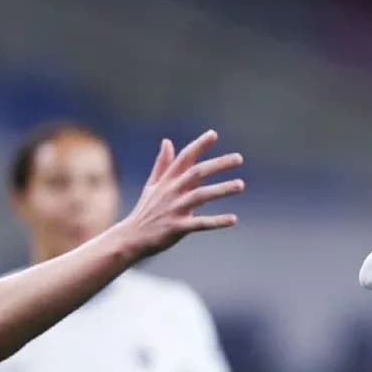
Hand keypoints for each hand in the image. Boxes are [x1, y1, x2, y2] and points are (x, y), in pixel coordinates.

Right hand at [122, 131, 243, 257]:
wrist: (131, 238)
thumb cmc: (145, 211)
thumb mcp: (152, 186)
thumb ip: (162, 164)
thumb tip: (167, 141)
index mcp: (167, 181)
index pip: (184, 158)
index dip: (198, 145)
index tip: (213, 134)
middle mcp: (171, 192)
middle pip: (197, 173)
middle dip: (218, 164)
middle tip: (239, 158)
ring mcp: (174, 209)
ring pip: (201, 195)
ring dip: (221, 189)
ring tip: (240, 184)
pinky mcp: (177, 227)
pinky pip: (200, 223)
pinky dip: (216, 221)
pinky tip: (233, 219)